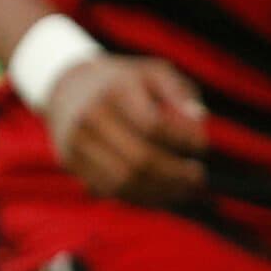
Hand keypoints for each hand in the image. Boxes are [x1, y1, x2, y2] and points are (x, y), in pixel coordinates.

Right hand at [43, 54, 207, 204]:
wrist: (67, 87)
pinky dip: (141, 197)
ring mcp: (77, 141)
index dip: (183, 141)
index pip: (153, 126)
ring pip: (125, 182)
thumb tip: (200, 119)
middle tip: (198, 177)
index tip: (202, 146)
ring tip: (184, 190)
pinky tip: (162, 192)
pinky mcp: (70, 161)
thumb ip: (179, 92)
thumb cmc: (123, 82)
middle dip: (176, 174)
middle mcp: (91, 117)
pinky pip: (110, 190)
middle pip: (140, 160)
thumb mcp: (152, 73)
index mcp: (114, 90)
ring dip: (161, 192)